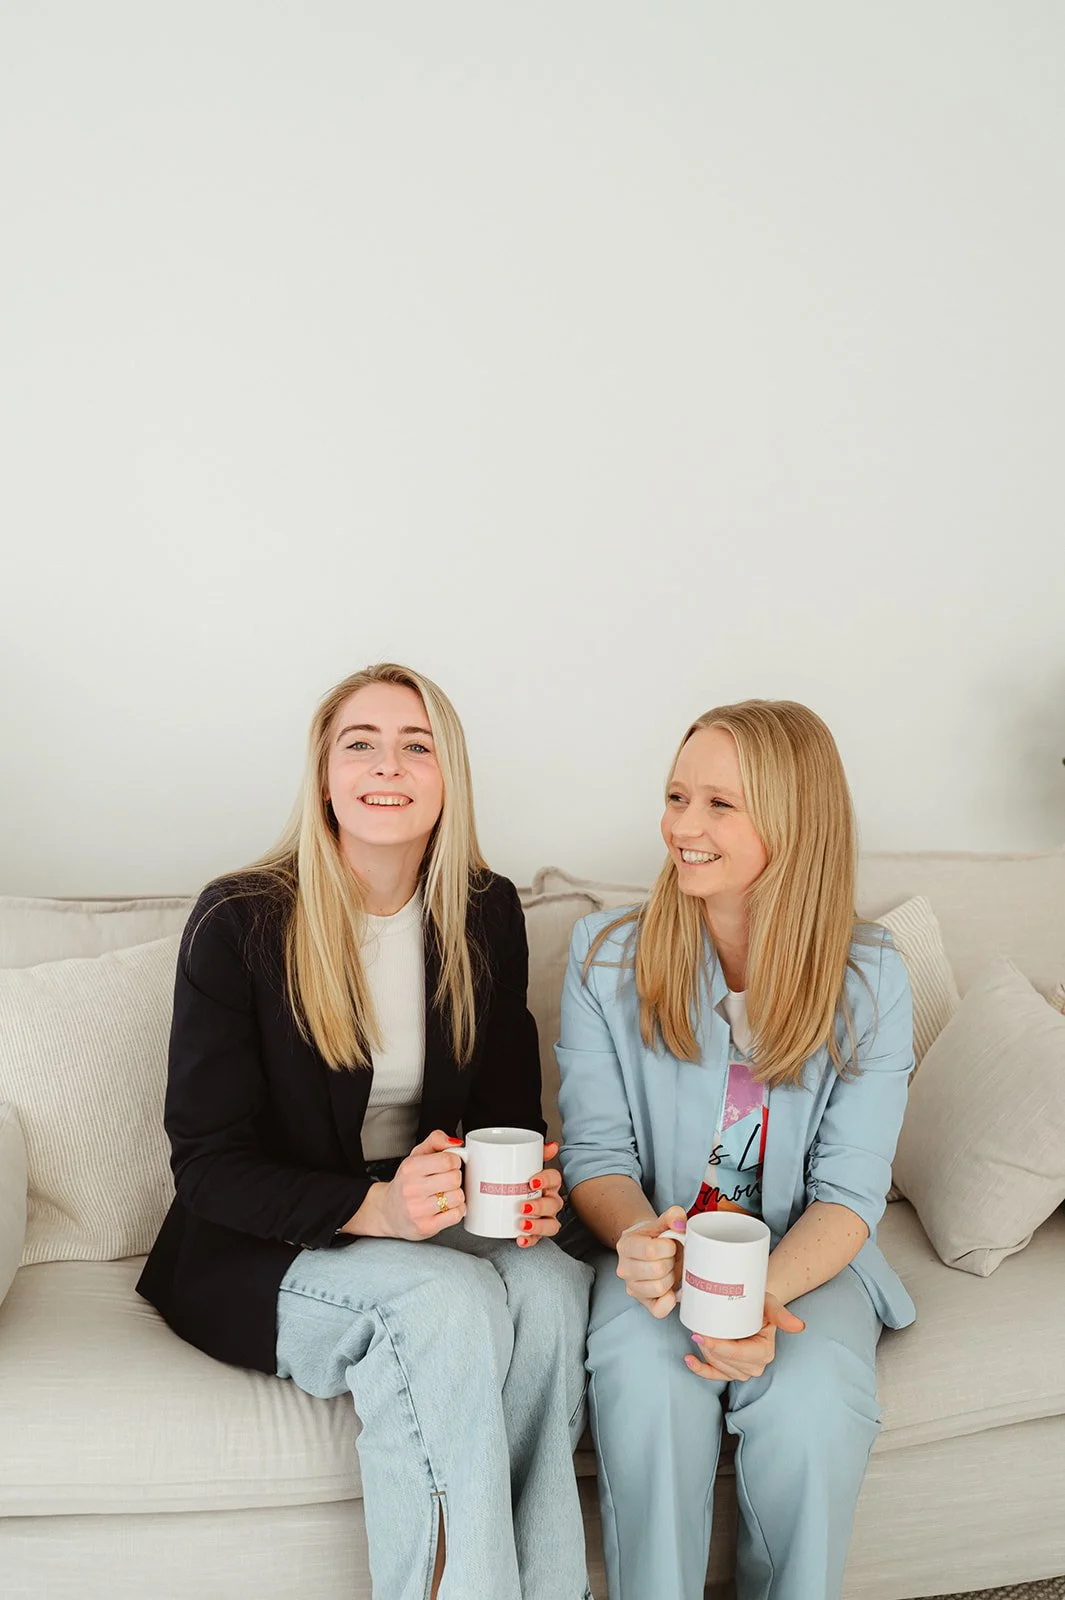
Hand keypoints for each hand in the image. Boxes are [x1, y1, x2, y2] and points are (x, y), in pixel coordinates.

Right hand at [371, 1130, 466, 1240]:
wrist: (388, 1211)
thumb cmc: (406, 1182)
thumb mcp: (416, 1155)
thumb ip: (436, 1140)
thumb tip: (455, 1143)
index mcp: (410, 1168)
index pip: (447, 1160)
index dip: (455, 1161)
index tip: (451, 1164)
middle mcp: (412, 1189)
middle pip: (455, 1179)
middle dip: (456, 1178)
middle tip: (447, 1181)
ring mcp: (418, 1209)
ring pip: (457, 1197)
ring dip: (457, 1195)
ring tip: (446, 1194)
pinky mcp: (426, 1226)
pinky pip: (456, 1215)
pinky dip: (457, 1210)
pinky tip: (447, 1207)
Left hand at [516, 1141, 562, 1247]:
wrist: (490, 1194)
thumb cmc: (507, 1178)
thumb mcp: (513, 1161)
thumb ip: (529, 1150)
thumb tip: (552, 1145)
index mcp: (545, 1182)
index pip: (555, 1178)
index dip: (547, 1180)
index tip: (532, 1182)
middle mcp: (548, 1200)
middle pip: (555, 1203)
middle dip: (540, 1206)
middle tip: (522, 1206)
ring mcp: (543, 1217)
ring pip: (552, 1224)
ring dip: (539, 1225)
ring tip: (522, 1224)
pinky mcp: (533, 1231)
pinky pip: (537, 1239)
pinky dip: (530, 1240)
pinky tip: (520, 1239)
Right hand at [615, 1204, 687, 1316]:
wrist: (651, 1249)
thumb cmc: (659, 1237)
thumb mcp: (664, 1222)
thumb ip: (674, 1215)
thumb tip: (679, 1223)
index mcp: (626, 1245)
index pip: (650, 1251)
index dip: (668, 1247)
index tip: (670, 1244)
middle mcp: (624, 1269)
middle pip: (657, 1270)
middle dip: (671, 1262)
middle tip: (671, 1257)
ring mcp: (632, 1288)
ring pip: (660, 1288)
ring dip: (671, 1278)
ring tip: (669, 1269)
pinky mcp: (643, 1303)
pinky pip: (659, 1310)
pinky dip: (670, 1300)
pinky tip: (671, 1288)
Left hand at [684, 1292, 805, 1381]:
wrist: (753, 1306)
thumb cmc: (760, 1304)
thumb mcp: (770, 1305)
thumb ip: (782, 1315)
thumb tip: (799, 1326)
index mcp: (764, 1352)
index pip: (739, 1355)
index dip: (719, 1347)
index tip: (702, 1335)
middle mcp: (755, 1365)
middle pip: (725, 1361)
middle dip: (708, 1347)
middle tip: (697, 1327)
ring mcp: (742, 1370)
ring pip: (717, 1366)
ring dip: (704, 1351)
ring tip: (697, 1332)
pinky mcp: (730, 1370)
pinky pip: (713, 1374)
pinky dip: (700, 1369)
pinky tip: (689, 1359)